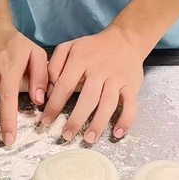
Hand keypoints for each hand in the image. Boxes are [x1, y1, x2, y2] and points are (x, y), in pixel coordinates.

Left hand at [41, 25, 145, 143]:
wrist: (125, 40)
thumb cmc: (93, 48)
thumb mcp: (69, 47)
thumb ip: (54, 65)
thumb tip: (47, 89)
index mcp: (81, 60)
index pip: (65, 85)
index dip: (54, 105)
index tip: (46, 122)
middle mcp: (99, 70)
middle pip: (88, 98)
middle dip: (76, 119)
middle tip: (66, 136)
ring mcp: (117, 79)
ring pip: (108, 104)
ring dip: (98, 124)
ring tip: (88, 139)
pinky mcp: (132, 86)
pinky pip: (130, 105)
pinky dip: (125, 120)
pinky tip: (117, 133)